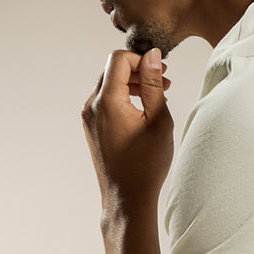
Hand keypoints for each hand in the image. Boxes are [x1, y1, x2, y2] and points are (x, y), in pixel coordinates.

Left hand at [81, 48, 173, 209]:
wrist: (127, 198)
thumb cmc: (146, 164)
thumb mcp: (158, 119)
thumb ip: (154, 84)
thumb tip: (152, 55)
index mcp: (107, 101)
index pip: (119, 59)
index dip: (141, 58)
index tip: (161, 71)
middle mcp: (91, 106)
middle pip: (113, 70)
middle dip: (139, 70)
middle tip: (164, 82)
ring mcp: (88, 117)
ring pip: (109, 85)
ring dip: (132, 84)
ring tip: (157, 96)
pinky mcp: (91, 127)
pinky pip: (106, 101)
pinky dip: (124, 98)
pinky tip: (142, 111)